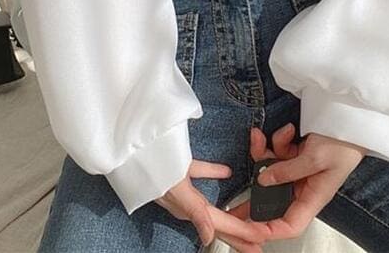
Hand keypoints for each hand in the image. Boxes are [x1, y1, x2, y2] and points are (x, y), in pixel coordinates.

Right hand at [155, 158, 269, 251]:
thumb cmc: (150, 166)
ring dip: (230, 210)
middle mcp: (185, 201)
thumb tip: (208, 237)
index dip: (241, 233)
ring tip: (248, 217)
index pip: (220, 225)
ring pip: (211, 203)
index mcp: (187, 207)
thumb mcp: (174, 187)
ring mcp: (181, 186)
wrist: (128, 145)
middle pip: (218, 221)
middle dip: (239, 233)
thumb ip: (194, 211)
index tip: (260, 241)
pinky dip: (213, 174)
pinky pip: (199, 173)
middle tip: (259, 243)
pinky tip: (227, 173)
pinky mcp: (177, 168)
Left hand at [226, 125, 366, 243]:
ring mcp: (299, 170)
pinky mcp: (297, 154)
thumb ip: (287, 169)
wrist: (351, 118)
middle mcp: (304, 187)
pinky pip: (278, 152)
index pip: (289, 225)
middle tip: (230, 198)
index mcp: (313, 197)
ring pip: (271, 171)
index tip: (246, 229)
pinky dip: (277, 140)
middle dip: (253, 192)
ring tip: (261, 136)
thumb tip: (263, 180)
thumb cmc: (343, 143)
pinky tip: (287, 130)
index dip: (268, 230)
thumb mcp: (315, 157)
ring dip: (264, 153)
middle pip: (273, 198)